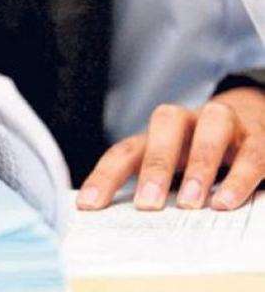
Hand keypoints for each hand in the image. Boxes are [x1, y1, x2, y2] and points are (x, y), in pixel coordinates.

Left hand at [77, 87, 264, 210]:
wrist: (255, 115)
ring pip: (212, 127)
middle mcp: (188, 121)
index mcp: (157, 134)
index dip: (104, 176)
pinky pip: (253, 151)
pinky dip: (240, 176)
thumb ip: (149, 185)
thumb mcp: (171, 164)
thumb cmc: (198, 150)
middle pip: (166, 124)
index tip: (88, 206)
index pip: (125, 150)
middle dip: (155, 164)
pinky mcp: (260, 136)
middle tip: (148, 205)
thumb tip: (113, 220)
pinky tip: (226, 201)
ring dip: (199, 164)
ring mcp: (225, 123)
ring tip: (191, 203)